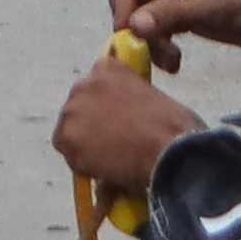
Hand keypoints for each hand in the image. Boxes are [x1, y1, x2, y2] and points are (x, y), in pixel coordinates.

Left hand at [54, 57, 204, 194]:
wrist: (168, 149)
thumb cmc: (174, 127)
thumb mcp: (152, 99)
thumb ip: (130, 102)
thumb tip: (123, 124)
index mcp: (108, 67)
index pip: (94, 85)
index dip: (104, 107)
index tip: (114, 121)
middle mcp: (85, 82)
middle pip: (78, 108)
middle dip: (91, 125)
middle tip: (111, 145)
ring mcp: (73, 109)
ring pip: (70, 132)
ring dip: (85, 145)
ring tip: (110, 162)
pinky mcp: (66, 136)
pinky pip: (70, 156)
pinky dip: (83, 166)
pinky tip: (104, 172)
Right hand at [109, 0, 240, 67]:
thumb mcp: (212, 9)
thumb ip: (170, 14)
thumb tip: (131, 26)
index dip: (123, 3)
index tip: (124, 35)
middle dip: (137, 25)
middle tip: (148, 54)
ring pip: (140, 13)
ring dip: (149, 39)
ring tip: (171, 62)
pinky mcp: (178, 6)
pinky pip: (154, 24)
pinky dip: (158, 43)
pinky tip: (174, 61)